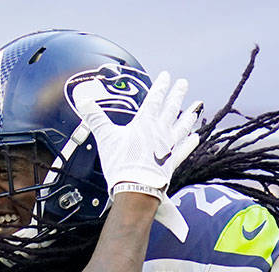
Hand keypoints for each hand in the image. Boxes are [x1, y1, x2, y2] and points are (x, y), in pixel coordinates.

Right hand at [73, 70, 201, 197]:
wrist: (136, 188)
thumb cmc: (121, 163)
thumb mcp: (104, 137)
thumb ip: (94, 117)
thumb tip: (82, 99)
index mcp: (144, 123)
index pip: (154, 99)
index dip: (160, 86)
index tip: (167, 76)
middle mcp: (160, 132)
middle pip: (171, 109)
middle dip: (177, 95)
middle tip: (184, 83)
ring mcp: (168, 148)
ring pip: (181, 127)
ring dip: (188, 116)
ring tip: (196, 107)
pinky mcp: (171, 163)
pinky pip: (184, 150)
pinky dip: (190, 144)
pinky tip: (196, 138)